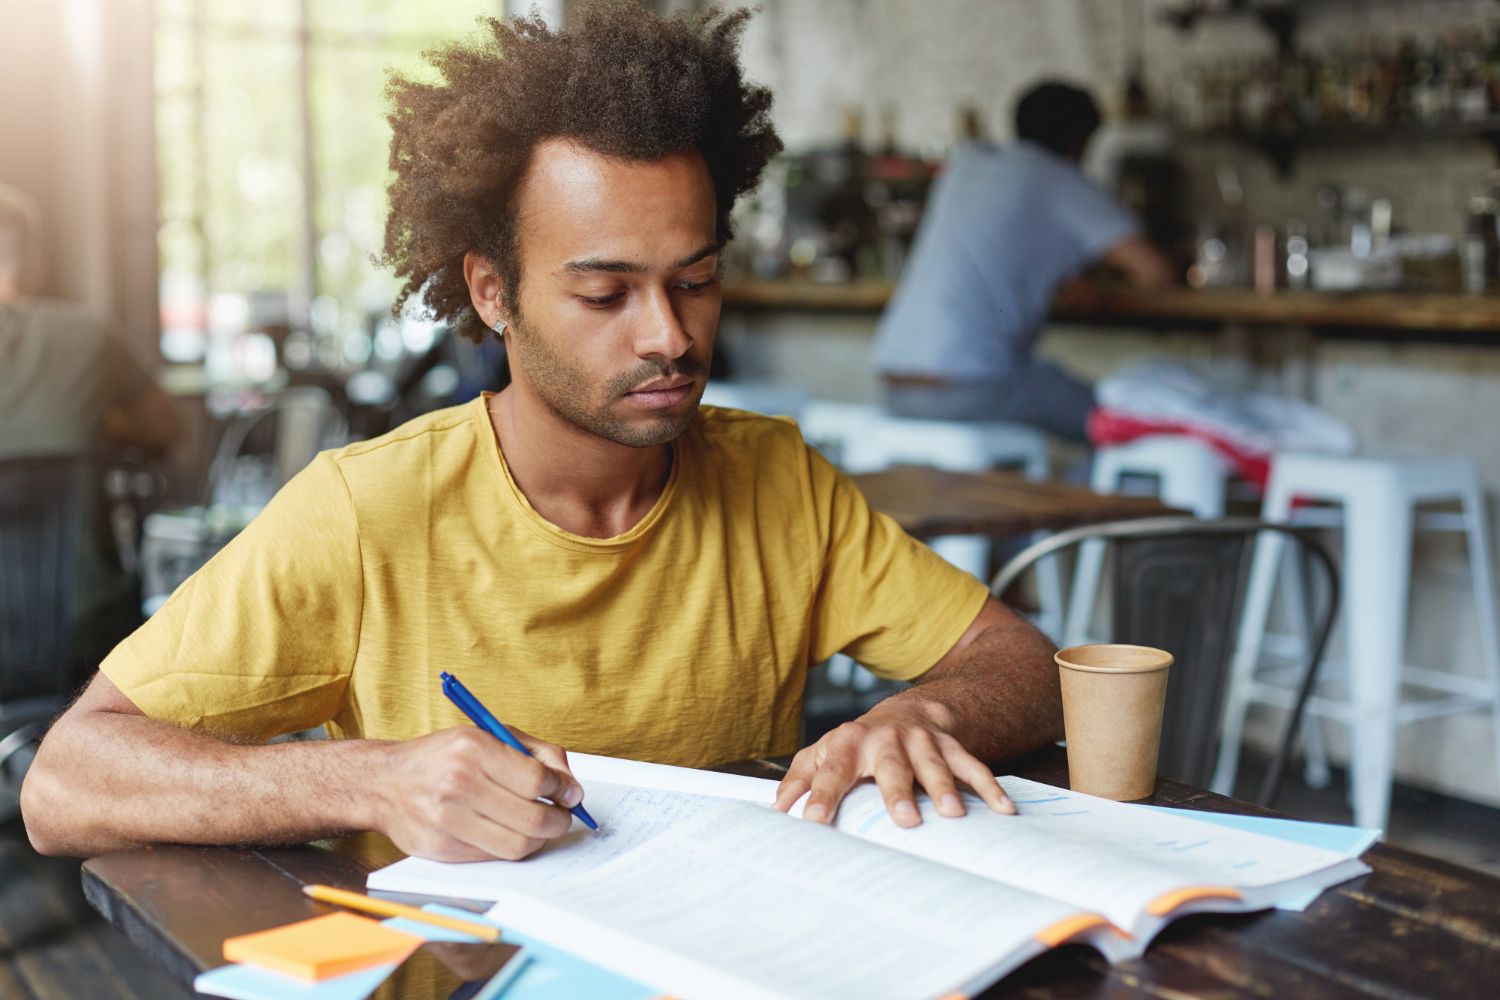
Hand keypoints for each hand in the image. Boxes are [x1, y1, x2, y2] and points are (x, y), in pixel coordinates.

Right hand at [373, 726, 582, 861]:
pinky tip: (512, 833)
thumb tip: (571, 788)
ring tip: (542, 827)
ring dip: (541, 839)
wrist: (386, 783)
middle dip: (560, 820)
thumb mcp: (490, 735)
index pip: (536, 779)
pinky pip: (495, 857)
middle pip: (533, 818)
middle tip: (563, 816)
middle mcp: (459, 783)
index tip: (569, 794)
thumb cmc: (445, 757)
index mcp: (473, 747)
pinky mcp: (442, 848)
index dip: (562, 790)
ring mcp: (448, 819)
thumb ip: (537, 754)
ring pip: (518, 845)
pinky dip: (513, 847)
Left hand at [771, 699, 1013, 827]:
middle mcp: (887, 739)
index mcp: (848, 743)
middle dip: (897, 792)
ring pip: (935, 765)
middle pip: (891, 766)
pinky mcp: (951, 746)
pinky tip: (1003, 810)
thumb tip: (774, 809)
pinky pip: (973, 766)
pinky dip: (989, 787)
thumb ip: (798, 779)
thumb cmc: (856, 744)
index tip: (811, 821)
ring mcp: (922, 742)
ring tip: (952, 815)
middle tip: (904, 820)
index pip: (831, 771)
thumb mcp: (822, 754)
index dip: (819, 795)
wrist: (906, 712)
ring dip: (943, 788)